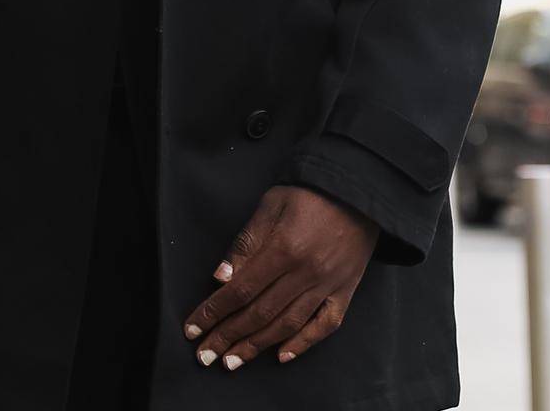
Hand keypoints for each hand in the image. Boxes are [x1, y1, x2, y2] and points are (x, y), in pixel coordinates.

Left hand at [183, 186, 377, 373]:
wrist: (357, 189)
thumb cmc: (308, 192)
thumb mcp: (271, 204)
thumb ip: (246, 242)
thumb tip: (221, 277)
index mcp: (283, 248)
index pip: (240, 289)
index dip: (214, 311)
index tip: (192, 329)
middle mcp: (305, 273)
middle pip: (260, 313)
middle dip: (228, 336)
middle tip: (205, 355)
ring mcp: (327, 285)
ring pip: (288, 324)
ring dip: (257, 346)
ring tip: (233, 360)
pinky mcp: (345, 291)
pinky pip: (325, 325)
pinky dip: (303, 343)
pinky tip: (281, 356)